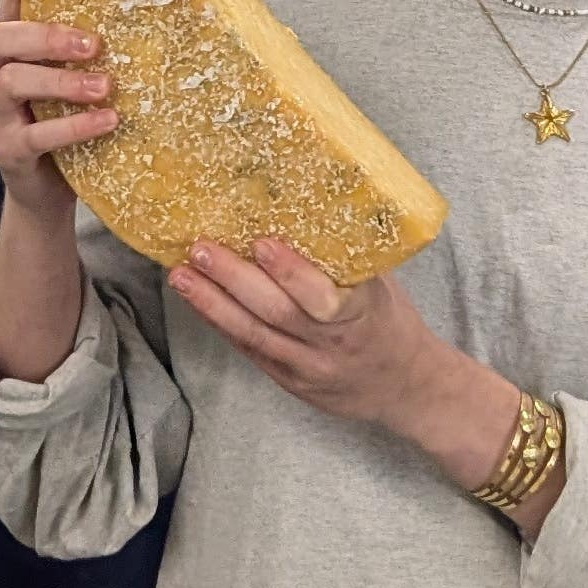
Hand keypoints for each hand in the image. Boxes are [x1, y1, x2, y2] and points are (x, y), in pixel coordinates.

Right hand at [0, 0, 114, 219]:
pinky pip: (35, 135)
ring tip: (106, 86)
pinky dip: (74, 127)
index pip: (8, 1)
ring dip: (62, 81)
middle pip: (0, 39)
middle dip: (46, 36)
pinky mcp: (6, 151)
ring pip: (13, 83)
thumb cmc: (65, 124)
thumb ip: (85, 51)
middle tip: (93, 43)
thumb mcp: (72, 82)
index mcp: (8, 52)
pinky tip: (106, 121)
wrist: (48, 193)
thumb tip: (142, 11)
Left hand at [170, 238, 451, 431]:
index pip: (327, 298)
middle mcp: (333, 344)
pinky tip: (196, 299)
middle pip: (278, 314)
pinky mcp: (289, 382)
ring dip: (212, 303)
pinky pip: (250, 350)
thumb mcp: (382, 286)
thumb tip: (308, 200)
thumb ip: (347, 256)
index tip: (263, 243)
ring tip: (181, 274)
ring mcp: (309, 367)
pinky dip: (220, 322)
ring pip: (255, 335)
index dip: (292, 273)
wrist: (406, 387)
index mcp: (365, 315)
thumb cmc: (390, 322)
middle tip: (201, 248)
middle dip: (234, 280)